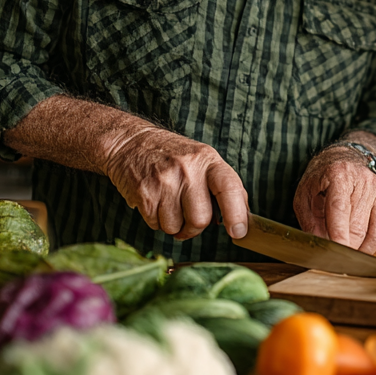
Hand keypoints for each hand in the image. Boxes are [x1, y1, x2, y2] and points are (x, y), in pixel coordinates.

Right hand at [100, 126, 248, 241]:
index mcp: (208, 160)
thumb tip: (244, 217)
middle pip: (200, 219)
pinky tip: (154, 202)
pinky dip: (156, 221)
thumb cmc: (174, 157)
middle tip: (187, 219)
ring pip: (175, 227)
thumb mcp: (203, 160)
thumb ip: (224, 186)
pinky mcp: (144, 192)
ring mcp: (164, 180)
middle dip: (194, 228)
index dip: (236, 213)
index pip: (229, 187)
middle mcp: (187, 168)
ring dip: (172, 225)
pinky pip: (155, 225)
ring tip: (167, 204)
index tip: (238, 232)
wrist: (131, 143)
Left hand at [294, 146, 375, 253]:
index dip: (338, 232)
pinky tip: (364, 247)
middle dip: (348, 247)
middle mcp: (364, 182)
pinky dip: (375, 243)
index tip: (337, 250)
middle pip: (358, 225)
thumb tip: (318, 245)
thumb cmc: (324, 178)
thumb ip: (309, 221)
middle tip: (337, 259)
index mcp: (339, 175)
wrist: (346, 159)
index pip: (340, 208)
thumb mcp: (305, 194)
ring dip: (363, 249)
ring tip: (351, 256)